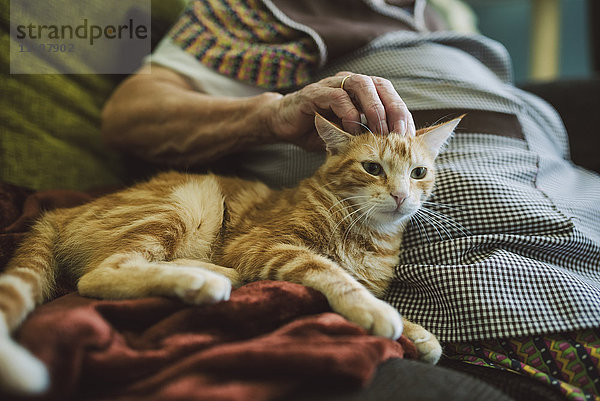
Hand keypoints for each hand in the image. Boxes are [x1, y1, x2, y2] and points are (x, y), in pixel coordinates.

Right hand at [263, 72, 414, 150]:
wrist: (284, 125)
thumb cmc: (320, 131)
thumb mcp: (350, 137)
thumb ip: (370, 138)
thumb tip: (400, 152)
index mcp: (364, 92)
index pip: (391, 96)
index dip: (403, 115)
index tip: (410, 138)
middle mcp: (351, 83)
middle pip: (381, 86)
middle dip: (394, 110)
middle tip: (400, 134)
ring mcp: (333, 84)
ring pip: (361, 85)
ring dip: (374, 109)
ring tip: (379, 132)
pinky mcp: (315, 93)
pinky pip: (337, 97)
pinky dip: (349, 113)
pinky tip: (353, 131)